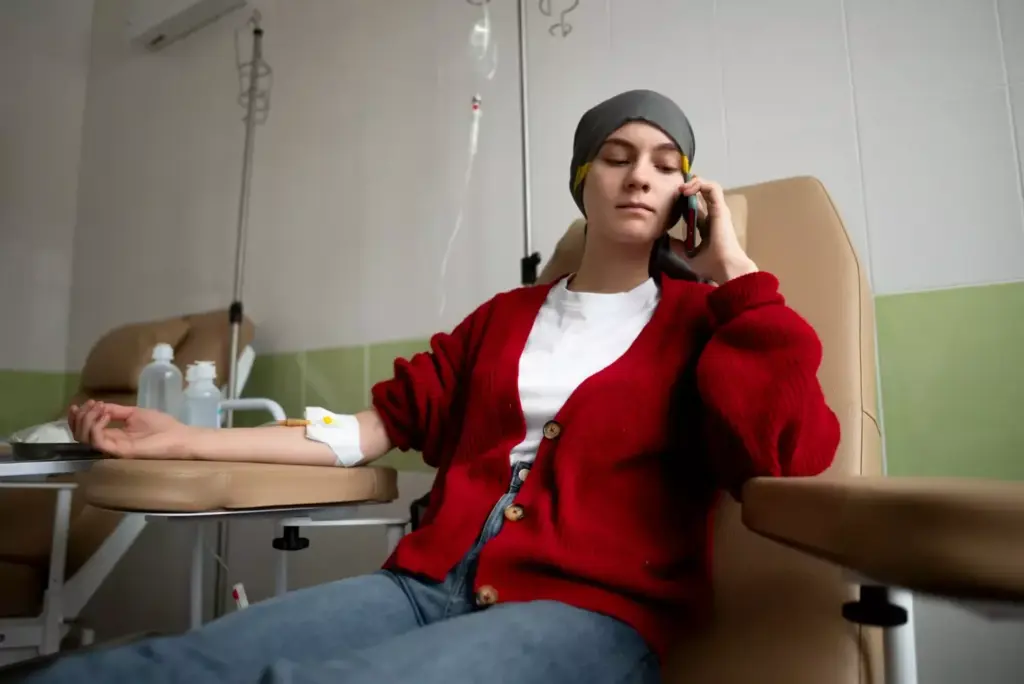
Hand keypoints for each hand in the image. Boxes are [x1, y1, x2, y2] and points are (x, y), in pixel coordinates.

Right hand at [68, 400, 193, 459]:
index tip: (87, 402)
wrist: (180, 437)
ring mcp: (114, 449)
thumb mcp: (134, 413)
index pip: (87, 430)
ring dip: (86, 420)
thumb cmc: (162, 426)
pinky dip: (96, 426)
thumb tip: (98, 405)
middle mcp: (110, 444)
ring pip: (85, 439)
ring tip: (99, 408)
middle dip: (79, 417)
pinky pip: (98, 442)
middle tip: (90, 404)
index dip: (80, 416)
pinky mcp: (120, 451)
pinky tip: (105, 415)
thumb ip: (116, 411)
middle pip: (80, 435)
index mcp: (113, 435)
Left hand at [669, 175, 757, 283]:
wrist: (725, 268)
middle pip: (703, 194)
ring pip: (709, 187)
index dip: (685, 201)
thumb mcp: (689, 256)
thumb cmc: (712, 266)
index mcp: (708, 227)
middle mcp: (714, 217)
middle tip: (676, 190)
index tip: (673, 200)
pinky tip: (687, 190)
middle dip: (690, 187)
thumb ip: (679, 247)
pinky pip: (713, 188)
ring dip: (694, 183)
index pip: (697, 208)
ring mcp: (718, 211)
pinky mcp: (720, 208)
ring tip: (681, 188)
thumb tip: (668, 240)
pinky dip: (700, 184)